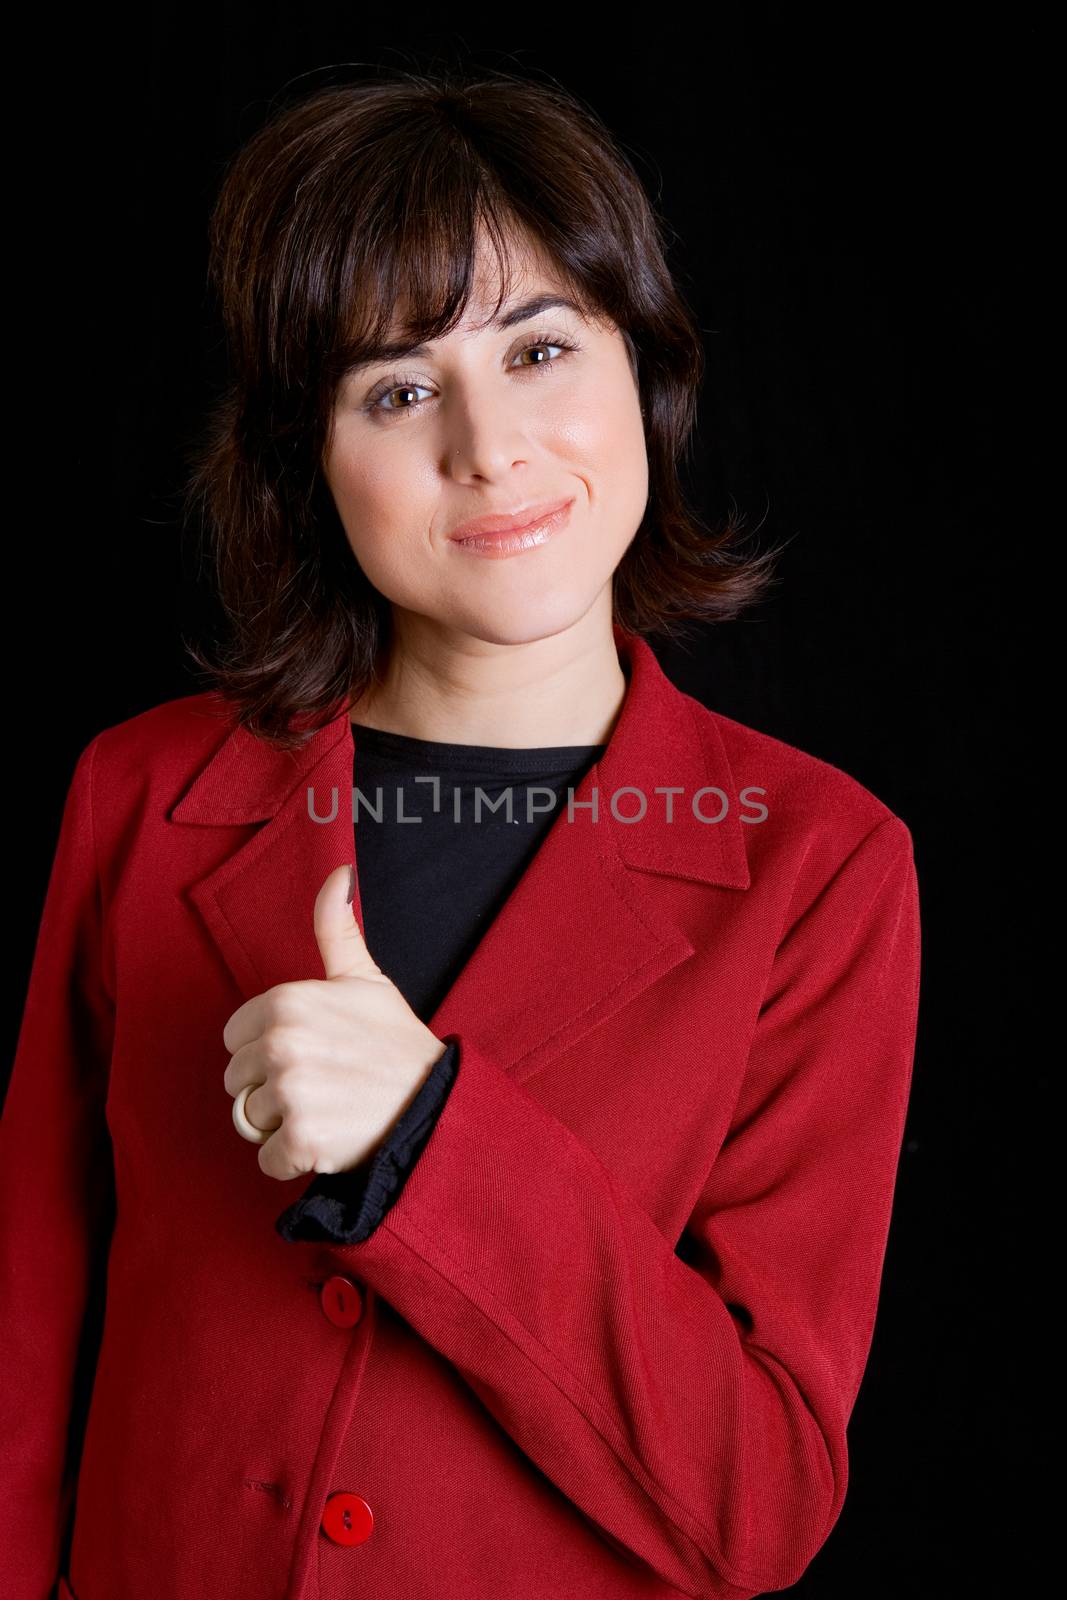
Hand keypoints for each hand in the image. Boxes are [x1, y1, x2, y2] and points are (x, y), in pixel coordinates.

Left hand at [222, 864, 445, 1181]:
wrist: (436, 1104)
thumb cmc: (394, 1044)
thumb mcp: (366, 980)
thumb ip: (336, 929)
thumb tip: (338, 874)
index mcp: (285, 1001)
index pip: (234, 1039)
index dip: (267, 1051)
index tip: (310, 1053)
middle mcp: (281, 1043)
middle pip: (237, 1082)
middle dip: (272, 1089)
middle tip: (322, 1085)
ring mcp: (290, 1093)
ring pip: (250, 1121)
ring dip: (283, 1125)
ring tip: (327, 1109)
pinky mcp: (301, 1140)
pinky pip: (268, 1160)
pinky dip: (295, 1160)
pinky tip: (329, 1140)